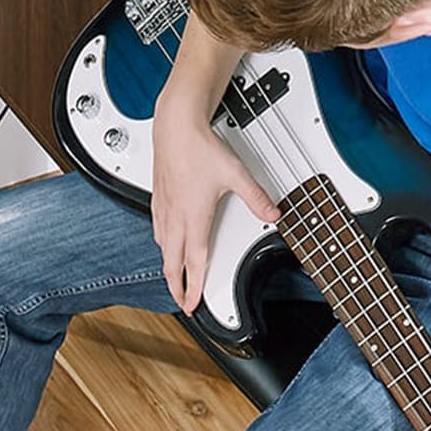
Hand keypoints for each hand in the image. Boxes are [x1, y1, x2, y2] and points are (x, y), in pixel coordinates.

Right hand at [149, 111, 273, 313]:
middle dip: (175, 286)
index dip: (193, 288)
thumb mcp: (236, 174)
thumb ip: (256, 197)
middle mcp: (175, 216)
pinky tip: (165, 241)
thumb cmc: (199, 147)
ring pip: (162, 247)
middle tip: (181, 301)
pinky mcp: (158, 196)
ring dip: (167, 265)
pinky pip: (156, 228)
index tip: (193, 305)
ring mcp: (164, 207)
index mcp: (194, 217)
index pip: (193, 262)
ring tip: (174, 276)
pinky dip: (161, 244)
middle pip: (171, 262)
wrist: (176, 125)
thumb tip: (273, 211)